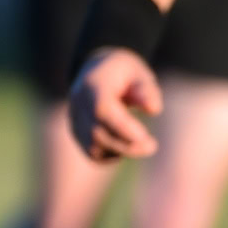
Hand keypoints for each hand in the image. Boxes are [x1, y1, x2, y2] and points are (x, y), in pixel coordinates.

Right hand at [69, 47, 161, 161]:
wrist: (95, 72)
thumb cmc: (123, 73)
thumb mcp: (139, 73)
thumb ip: (146, 90)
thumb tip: (153, 110)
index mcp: (92, 85)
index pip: (102, 110)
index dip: (121, 127)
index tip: (144, 136)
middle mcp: (78, 104)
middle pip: (97, 133)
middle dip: (126, 144)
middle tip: (152, 146)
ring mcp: (74, 120)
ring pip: (93, 146)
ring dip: (120, 151)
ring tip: (143, 145)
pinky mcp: (76, 133)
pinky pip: (92, 152)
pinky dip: (111, 155)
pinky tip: (127, 147)